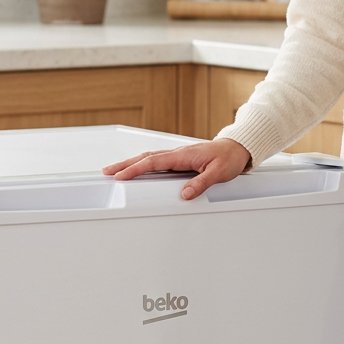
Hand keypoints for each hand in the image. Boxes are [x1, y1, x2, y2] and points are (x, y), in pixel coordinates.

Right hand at [102, 138, 251, 198]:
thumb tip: (184, 194)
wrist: (237, 148)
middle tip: (106, 171)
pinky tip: (137, 170)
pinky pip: (157, 161)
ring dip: (131, 163)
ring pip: (149, 158)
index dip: (135, 169)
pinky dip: (143, 164)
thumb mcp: (218, 173)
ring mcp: (177, 156)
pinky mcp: (179, 159)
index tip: (120, 176)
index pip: (153, 162)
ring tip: (115, 170)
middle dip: (124, 164)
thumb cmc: (228, 158)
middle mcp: (177, 154)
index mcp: (182, 155)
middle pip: (145, 158)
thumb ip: (201, 183)